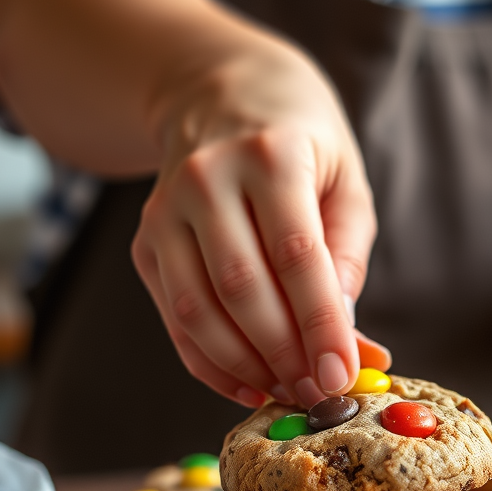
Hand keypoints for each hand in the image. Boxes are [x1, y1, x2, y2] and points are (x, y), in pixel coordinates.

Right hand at [132, 32, 389, 408]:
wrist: (218, 96)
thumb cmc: (299, 147)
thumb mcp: (344, 183)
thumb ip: (346, 258)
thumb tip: (346, 339)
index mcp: (269, 155)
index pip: (296, 254)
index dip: (319, 324)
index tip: (340, 375)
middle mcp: (205, 179)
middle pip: (242, 288)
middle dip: (284, 355)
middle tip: (320, 394)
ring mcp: (164, 213)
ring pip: (199, 311)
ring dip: (246, 367)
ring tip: (289, 392)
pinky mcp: (144, 244)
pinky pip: (176, 319)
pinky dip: (211, 364)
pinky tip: (249, 385)